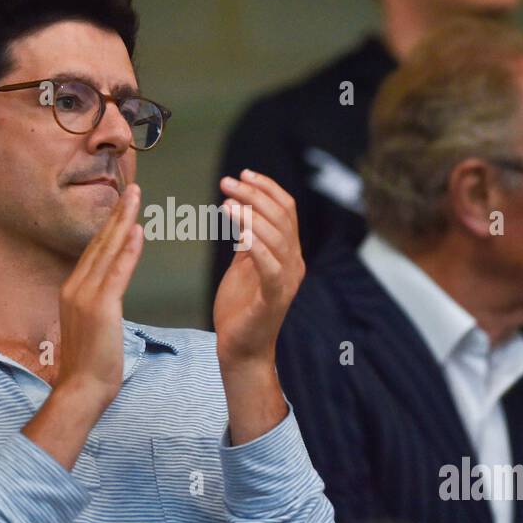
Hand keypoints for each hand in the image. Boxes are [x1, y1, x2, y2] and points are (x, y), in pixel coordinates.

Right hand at [51, 183, 143, 412]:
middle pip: (100, 243)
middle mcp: (75, 287)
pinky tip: (138, 231)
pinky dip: (128, 250)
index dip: (110, 226)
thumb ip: (98, 305)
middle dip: (117, 214)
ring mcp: (85, 296)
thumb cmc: (91, 365)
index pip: (95, 251)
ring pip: (107, 250)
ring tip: (135, 197)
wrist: (81, 389)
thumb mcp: (93, 327)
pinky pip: (117, 272)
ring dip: (123, 221)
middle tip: (132, 188)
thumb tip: (108, 295)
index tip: (123, 206)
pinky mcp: (100, 307)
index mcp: (72, 290)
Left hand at [213, 170, 304, 367]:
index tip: (243, 173)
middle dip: (254, 194)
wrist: (240, 349)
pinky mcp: (274, 298)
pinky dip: (256, 244)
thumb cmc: (240, 308)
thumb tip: (242, 208)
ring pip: (277, 236)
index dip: (267, 188)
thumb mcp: (243, 265)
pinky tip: (238, 230)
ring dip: (251, 214)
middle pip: (282, 216)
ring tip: (228, 201)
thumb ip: (248, 240)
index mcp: (288, 253)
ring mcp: (287, 280)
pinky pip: (270, 265)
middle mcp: (294, 263)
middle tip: (227, 182)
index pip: (287, 209)